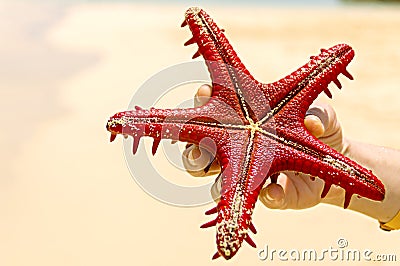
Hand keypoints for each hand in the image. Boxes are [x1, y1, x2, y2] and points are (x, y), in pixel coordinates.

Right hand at [182, 84, 346, 208]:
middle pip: (201, 152)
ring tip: (220, 186)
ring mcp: (250, 174)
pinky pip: (264, 199)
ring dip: (216, 185)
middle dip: (193, 154)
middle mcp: (238, 147)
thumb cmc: (317, 125)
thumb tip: (313, 121)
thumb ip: (318, 113)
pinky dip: (269, 196)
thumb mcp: (321, 114)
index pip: (212, 109)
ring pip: (219, 183)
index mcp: (243, 120)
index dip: (202, 100)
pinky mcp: (271, 195)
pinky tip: (273, 191)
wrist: (336, 158)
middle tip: (198, 155)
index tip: (204, 93)